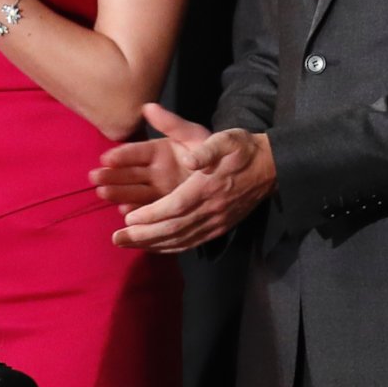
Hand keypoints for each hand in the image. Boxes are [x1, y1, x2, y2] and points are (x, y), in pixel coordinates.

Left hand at [102, 103, 275, 252]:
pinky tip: (152, 247)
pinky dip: (169, 247)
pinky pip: (191, 243)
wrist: (271, 167)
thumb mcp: (224, 139)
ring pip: (180, 240)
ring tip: (126, 244)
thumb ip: (205, 148)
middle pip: (173, 229)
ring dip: (151, 244)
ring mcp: (216, 222)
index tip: (128, 218)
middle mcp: (211, 209)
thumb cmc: (242, 149)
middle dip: (143, 235)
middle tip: (116, 238)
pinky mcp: (219, 228)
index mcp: (208, 187)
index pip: (175, 207)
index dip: (151, 215)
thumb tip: (187, 158)